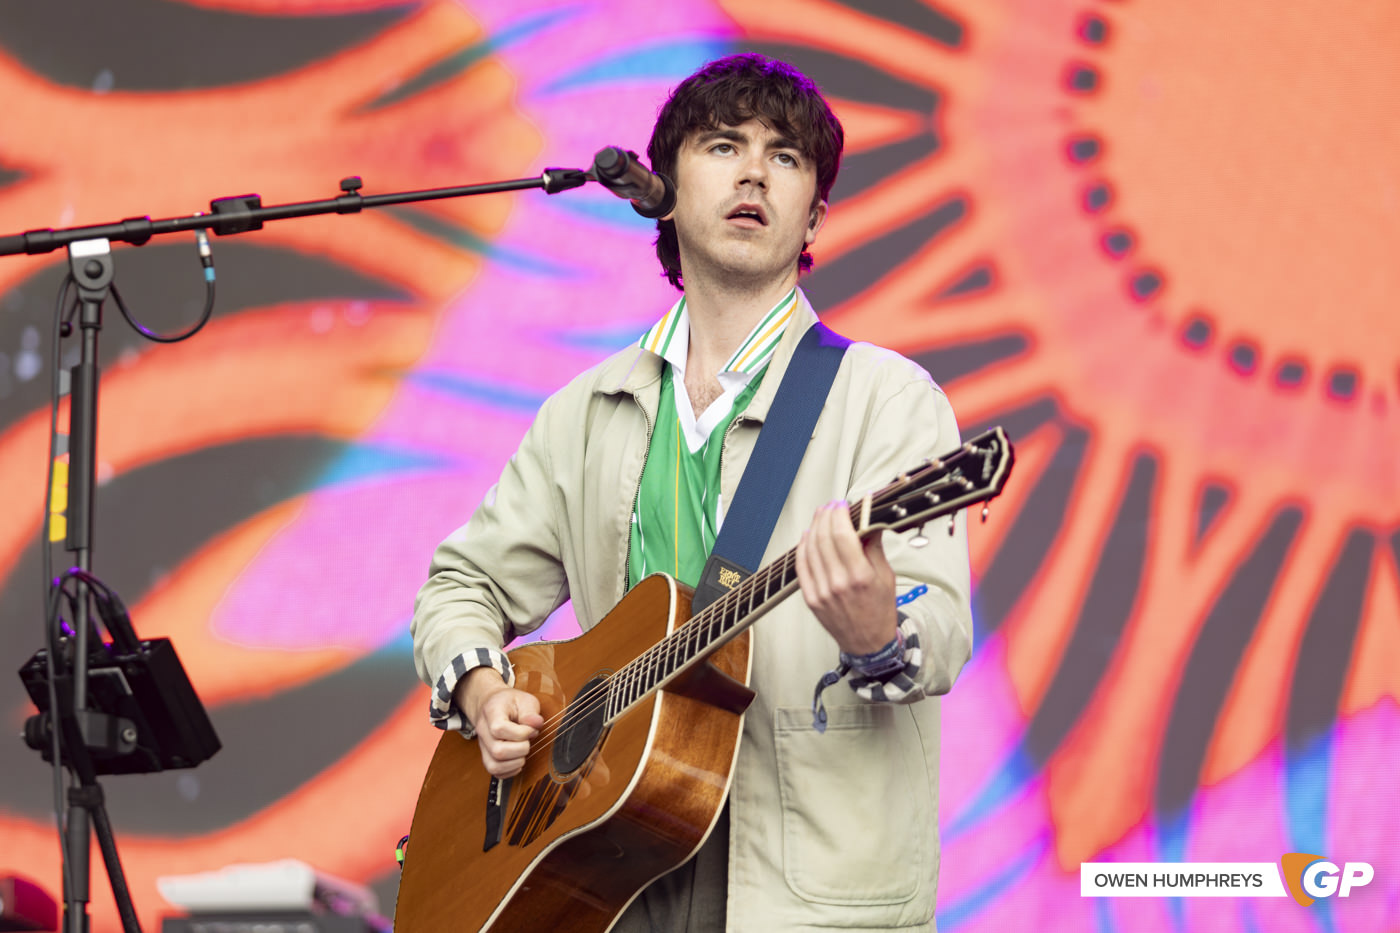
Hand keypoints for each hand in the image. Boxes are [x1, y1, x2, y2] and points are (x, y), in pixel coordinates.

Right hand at [456, 667, 543, 777]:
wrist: (492, 705)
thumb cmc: (510, 703)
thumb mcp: (524, 699)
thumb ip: (530, 711)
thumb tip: (536, 723)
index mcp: (491, 712)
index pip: (499, 729)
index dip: (520, 733)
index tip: (530, 729)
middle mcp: (483, 730)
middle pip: (498, 751)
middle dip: (521, 749)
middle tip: (528, 741)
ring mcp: (483, 746)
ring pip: (494, 765)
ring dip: (516, 762)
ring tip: (523, 751)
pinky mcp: (487, 756)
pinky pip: (495, 772)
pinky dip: (510, 771)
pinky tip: (518, 759)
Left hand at [795, 500, 897, 654]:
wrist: (868, 644)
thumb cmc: (880, 611)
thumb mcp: (886, 576)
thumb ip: (874, 547)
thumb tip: (869, 522)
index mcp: (860, 577)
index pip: (843, 535)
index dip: (840, 514)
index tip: (842, 505)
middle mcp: (838, 584)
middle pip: (824, 538)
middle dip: (826, 516)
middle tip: (831, 506)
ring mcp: (822, 592)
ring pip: (810, 549)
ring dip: (814, 528)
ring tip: (820, 516)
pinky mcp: (811, 599)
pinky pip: (801, 566)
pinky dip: (803, 548)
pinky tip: (808, 536)